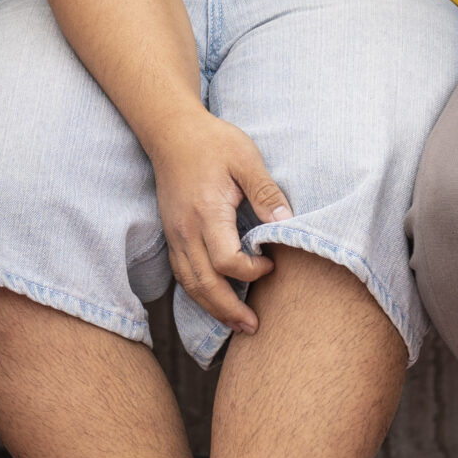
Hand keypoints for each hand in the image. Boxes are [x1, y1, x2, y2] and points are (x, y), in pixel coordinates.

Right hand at [143, 109, 291, 335]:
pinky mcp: (171, 233)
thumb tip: (286, 225)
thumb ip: (265, 192)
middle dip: (229, 310)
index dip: (252, 271)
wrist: (170, 130)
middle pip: (204, 284)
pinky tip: (214, 301)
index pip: (226, 261)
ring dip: (212, 308)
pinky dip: (198, 293)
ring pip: (189, 284)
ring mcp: (174, 234)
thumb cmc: (212, 141)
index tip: (271, 263)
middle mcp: (185, 230)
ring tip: (236, 324)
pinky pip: (182, 273)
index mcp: (206, 212)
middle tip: (254, 327)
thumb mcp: (246, 158)